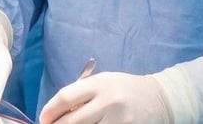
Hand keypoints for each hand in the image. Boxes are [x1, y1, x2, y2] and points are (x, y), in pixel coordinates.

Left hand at [39, 72, 170, 123]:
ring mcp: (118, 122)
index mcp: (100, 84)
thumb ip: (83, 94)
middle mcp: (108, 102)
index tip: (43, 119)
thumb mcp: (104, 82)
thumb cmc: (125, 89)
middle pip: (71, 122)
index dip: (50, 111)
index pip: (66, 97)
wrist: (159, 99)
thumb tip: (57, 112)